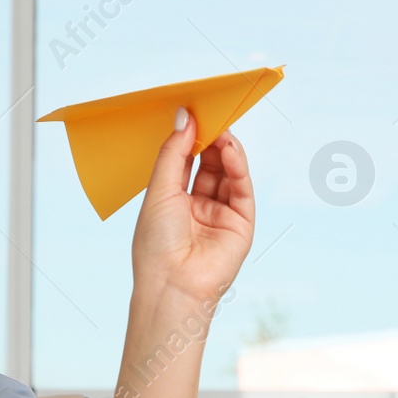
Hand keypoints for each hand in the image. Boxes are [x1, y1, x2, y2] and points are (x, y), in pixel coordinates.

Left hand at [131, 108, 254, 307]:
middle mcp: (197, 206)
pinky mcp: (241, 224)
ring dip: (225, 150)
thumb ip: (174, 153)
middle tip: (212, 114)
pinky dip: (238, 167)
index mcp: (172, 200)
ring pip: (227, 173)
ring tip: (222, 130)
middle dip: (210, 139)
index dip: (189, 138)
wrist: (172, 284)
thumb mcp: (159, 190)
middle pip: (208, 163)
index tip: (192, 113)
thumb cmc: (156, 245)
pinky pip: (241, 188)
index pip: (184, 161)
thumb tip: (184, 118)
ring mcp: (220, 215)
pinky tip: (230, 150)